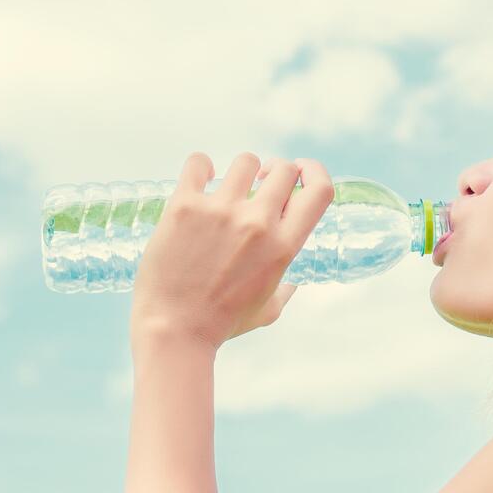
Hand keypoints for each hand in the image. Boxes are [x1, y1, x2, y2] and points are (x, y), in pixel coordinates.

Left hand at [130, 150, 333, 353]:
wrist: (173, 331)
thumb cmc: (220, 324)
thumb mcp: (266, 310)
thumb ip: (284, 290)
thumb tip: (292, 283)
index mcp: (283, 247)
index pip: (319, 190)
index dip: (313, 170)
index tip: (300, 172)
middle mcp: (257, 224)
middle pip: (283, 169)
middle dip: (274, 172)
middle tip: (259, 183)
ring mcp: (221, 212)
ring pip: (245, 162)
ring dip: (240, 172)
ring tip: (227, 187)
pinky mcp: (184, 206)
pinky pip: (199, 163)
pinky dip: (201, 167)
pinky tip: (200, 179)